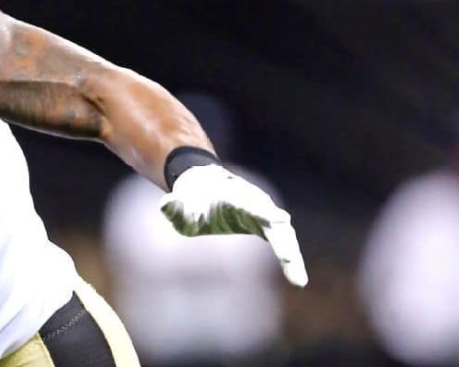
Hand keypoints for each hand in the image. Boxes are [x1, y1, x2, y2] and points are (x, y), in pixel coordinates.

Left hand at [159, 164, 307, 286]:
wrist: (202, 185)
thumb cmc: (190, 197)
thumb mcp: (178, 202)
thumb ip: (175, 206)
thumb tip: (165, 205)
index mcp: (235, 196)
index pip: (251, 204)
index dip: (263, 212)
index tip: (277, 220)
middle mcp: (255, 203)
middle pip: (275, 223)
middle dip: (284, 243)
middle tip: (291, 262)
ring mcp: (262, 213)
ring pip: (283, 234)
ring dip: (291, 255)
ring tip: (298, 279)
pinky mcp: (263, 225)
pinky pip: (280, 242)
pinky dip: (288, 258)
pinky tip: (296, 278)